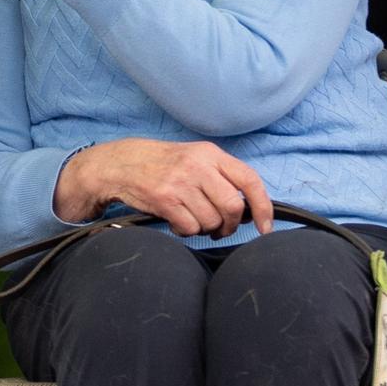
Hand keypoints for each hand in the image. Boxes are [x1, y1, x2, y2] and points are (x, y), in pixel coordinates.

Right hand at [64, 138, 275, 236]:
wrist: (121, 164)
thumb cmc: (163, 164)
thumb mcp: (195, 157)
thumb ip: (221, 176)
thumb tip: (249, 209)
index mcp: (210, 154)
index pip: (249, 180)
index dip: (263, 207)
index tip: (265, 226)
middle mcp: (198, 166)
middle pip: (233, 207)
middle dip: (230, 225)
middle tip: (221, 228)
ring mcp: (180, 182)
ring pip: (211, 221)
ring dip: (205, 228)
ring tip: (191, 219)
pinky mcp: (164, 200)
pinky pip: (190, 228)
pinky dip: (186, 231)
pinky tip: (177, 221)